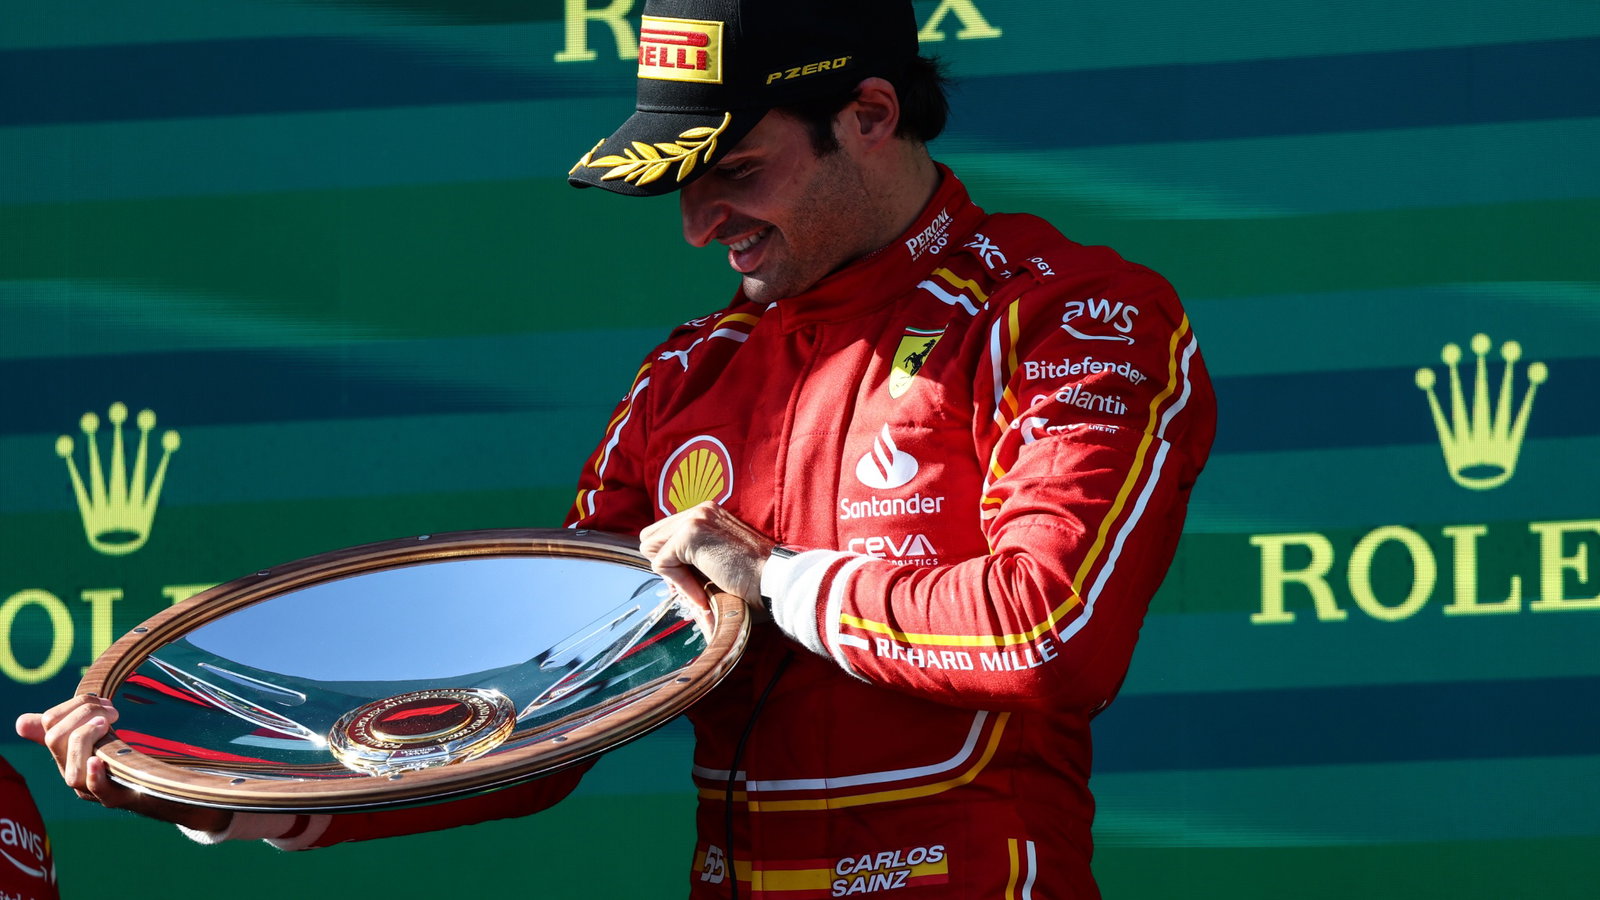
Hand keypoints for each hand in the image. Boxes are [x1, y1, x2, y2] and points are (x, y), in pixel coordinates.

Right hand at [16, 694, 231, 831]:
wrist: (152, 788)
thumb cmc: (118, 760)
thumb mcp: (91, 740)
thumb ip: (64, 727)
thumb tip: (21, 721)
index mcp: (64, 754)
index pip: (48, 724)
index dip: (72, 704)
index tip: (100, 700)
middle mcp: (70, 772)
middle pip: (56, 740)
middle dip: (82, 714)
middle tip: (110, 711)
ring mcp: (91, 788)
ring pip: (69, 767)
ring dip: (86, 738)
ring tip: (106, 724)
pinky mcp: (115, 797)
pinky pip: (97, 790)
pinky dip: (95, 775)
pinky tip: (97, 760)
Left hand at [638, 502, 775, 611]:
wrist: (774, 578)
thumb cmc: (753, 576)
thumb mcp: (718, 558)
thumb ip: (694, 556)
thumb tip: (666, 569)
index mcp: (707, 513)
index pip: (665, 532)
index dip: (671, 561)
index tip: (690, 582)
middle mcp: (700, 509)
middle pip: (651, 537)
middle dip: (665, 565)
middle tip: (689, 586)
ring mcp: (694, 519)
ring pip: (652, 548)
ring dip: (672, 574)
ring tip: (698, 589)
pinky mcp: (690, 535)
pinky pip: (663, 564)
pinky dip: (680, 585)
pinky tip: (703, 594)